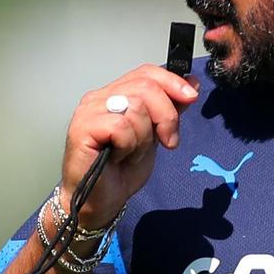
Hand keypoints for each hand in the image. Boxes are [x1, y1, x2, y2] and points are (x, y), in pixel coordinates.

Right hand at [60, 64, 200, 230]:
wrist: (101, 202)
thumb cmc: (120, 171)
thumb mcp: (154, 135)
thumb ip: (168, 109)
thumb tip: (190, 84)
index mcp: (114, 94)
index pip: (146, 72)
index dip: (172, 81)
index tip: (191, 97)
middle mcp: (98, 98)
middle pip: (145, 86)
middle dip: (166, 115)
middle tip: (167, 140)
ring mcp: (88, 112)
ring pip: (136, 107)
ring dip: (143, 137)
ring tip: (131, 153)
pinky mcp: (82, 129)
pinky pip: (121, 126)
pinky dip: (128, 146)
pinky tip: (119, 157)